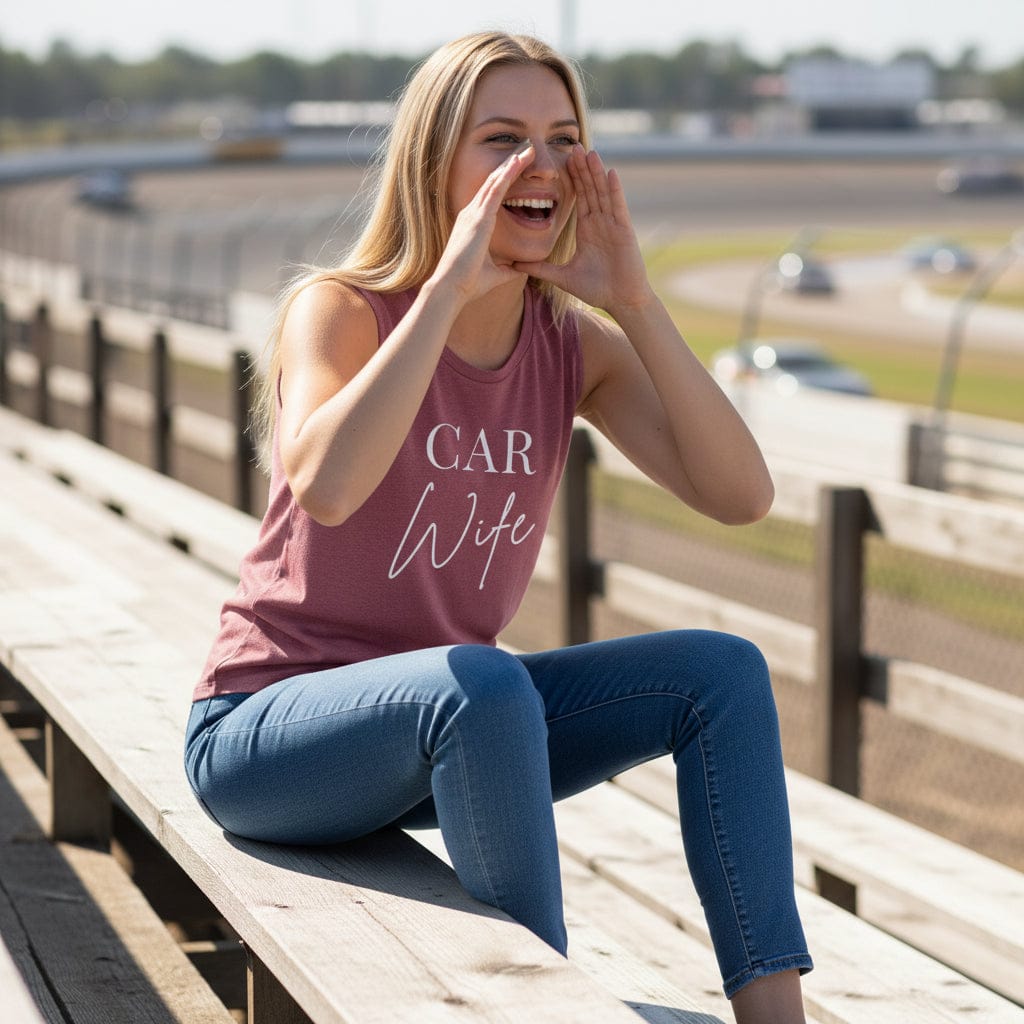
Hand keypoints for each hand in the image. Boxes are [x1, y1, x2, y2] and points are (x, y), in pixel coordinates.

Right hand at [428, 143, 533, 303]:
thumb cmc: (468, 283)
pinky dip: (508, 174)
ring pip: (495, 181)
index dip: (506, 181)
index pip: (493, 197)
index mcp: (473, 225)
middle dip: (510, 166)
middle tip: (526, 151)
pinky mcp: (479, 218)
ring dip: (511, 164)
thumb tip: (520, 269)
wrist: (451, 288)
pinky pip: (496, 190)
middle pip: (493, 183)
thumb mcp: (495, 274)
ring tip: (527, 149)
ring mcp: (473, 214)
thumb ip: (508, 269)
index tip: (520, 169)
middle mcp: (471, 214)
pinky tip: (519, 161)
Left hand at [514, 145, 652, 314]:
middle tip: (571, 146)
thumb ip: (541, 268)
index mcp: (587, 230)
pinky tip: (610, 172)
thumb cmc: (597, 290)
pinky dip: (614, 190)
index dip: (571, 180)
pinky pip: (618, 207)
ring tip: (588, 151)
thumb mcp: (562, 277)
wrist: (621, 301)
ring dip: (596, 172)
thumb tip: (516, 265)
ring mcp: (613, 225)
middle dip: (581, 169)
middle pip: (589, 190)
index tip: (561, 161)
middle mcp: (600, 223)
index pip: (577, 198)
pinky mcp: (624, 231)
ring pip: (602, 193)